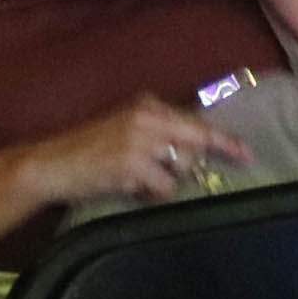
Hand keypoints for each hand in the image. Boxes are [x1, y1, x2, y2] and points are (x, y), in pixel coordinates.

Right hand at [21, 95, 250, 210]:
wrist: (50, 164)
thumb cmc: (89, 151)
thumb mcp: (125, 130)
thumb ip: (159, 134)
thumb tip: (196, 152)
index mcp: (149, 105)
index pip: (197, 122)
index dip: (224, 141)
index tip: (247, 154)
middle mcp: (149, 116)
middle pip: (197, 143)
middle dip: (191, 166)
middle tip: (160, 176)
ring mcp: (141, 139)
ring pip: (182, 167)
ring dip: (165, 181)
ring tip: (134, 178)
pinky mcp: (133, 163)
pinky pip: (164, 186)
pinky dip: (152, 193)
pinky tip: (129, 187)